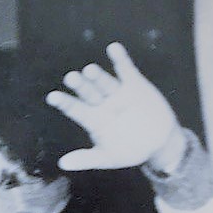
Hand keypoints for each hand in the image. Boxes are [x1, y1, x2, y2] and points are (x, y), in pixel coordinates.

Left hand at [45, 42, 180, 170]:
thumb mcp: (108, 158)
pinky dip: (120, 59)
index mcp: (92, 119)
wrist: (160, 142)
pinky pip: (126, 70)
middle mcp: (101, 103)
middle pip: (88, 92)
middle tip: (70, 78)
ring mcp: (117, 92)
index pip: (75, 109)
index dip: (64, 102)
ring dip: (98, 75)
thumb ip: (87, 159)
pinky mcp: (134, 84)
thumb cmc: (130, 151)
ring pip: (104, 81)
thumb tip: (62, 164)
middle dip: (80, 85)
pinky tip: (113, 48)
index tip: (52, 97)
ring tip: (89, 70)